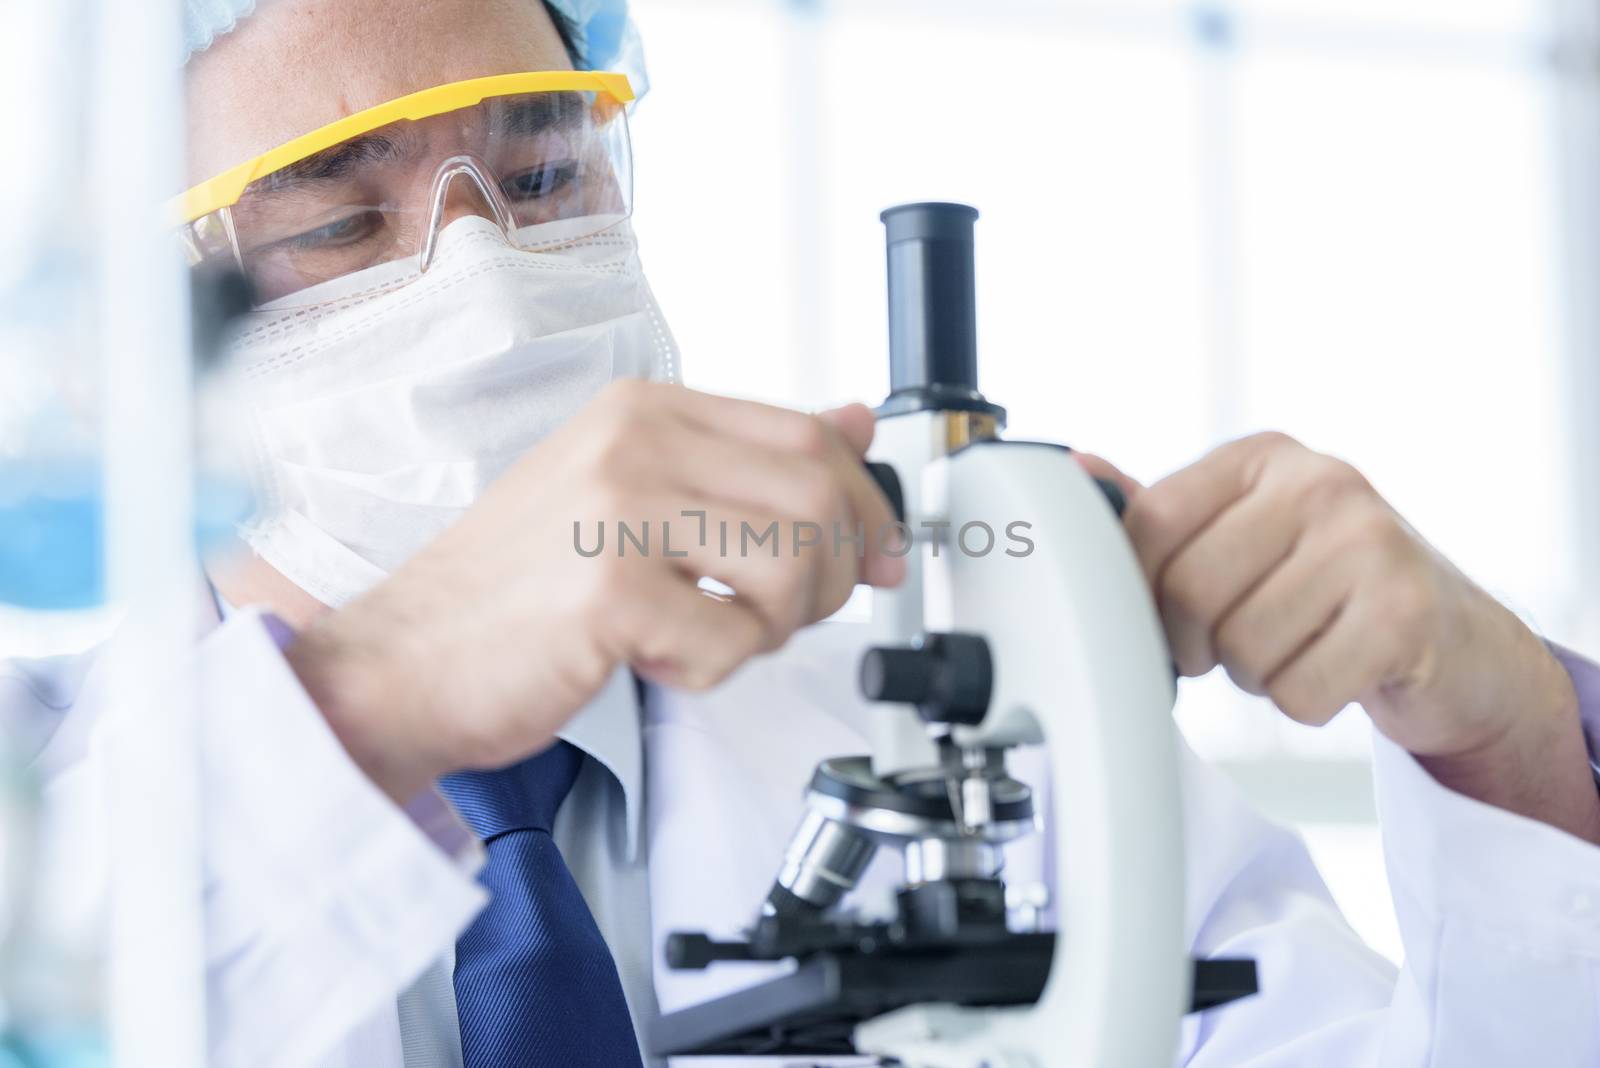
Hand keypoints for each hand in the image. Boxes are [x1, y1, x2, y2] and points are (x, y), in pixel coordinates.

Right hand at [286, 381, 903, 801]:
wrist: (404, 659)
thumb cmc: (513, 587)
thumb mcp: (629, 494)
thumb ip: (741, 459)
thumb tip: (854, 424)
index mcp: (645, 409)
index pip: (809, 434)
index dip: (863, 505)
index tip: (877, 554)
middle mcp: (636, 442)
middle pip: (820, 497)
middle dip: (834, 575)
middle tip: (789, 614)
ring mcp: (620, 510)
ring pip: (795, 566)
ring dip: (775, 628)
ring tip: (712, 635)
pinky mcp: (611, 592)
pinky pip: (732, 643)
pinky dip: (710, 671)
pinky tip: (653, 658)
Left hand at [1079, 433, 1599, 841]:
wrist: (1449, 639)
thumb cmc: (1328, 586)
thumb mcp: (1242, 532)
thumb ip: (1161, 512)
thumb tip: (1074, 472)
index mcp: (1262, 456)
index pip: (1151, 522)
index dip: (1140, 589)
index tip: (1164, 613)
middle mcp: (1319, 481)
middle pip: (1188, 591)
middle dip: (1198, 644)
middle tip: (1232, 643)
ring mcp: (1370, 541)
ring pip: (1242, 648)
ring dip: (1254, 676)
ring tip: (1293, 648)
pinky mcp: (1405, 611)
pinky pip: (1298, 690)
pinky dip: (1303, 701)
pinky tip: (1332, 670)